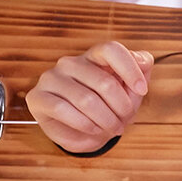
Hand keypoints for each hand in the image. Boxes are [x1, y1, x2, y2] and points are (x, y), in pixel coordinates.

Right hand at [26, 41, 153, 152]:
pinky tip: (95, 130)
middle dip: (122, 107)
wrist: (88, 131)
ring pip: (86, 100)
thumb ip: (142, 69)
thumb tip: (144, 60)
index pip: (111, 49)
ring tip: (114, 128)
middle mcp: (71, 63)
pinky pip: (63, 110)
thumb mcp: (132, 89)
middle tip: (126, 120)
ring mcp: (51, 78)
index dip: (130, 70)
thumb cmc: (111, 105)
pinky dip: (85, 124)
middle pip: (104, 82)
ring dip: (106, 120)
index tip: (142, 90)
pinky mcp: (38, 97)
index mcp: (94, 56)